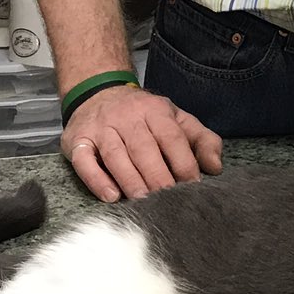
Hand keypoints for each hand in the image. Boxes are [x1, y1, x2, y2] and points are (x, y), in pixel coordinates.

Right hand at [61, 84, 221, 201]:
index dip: (183, 162)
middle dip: (158, 176)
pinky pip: (84, 161)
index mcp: (155, 110)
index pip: (171, 137)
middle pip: (143, 148)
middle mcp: (126, 117)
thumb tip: (215, 167)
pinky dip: (97, 179)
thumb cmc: (143, 115)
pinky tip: (111, 196)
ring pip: (115, 155)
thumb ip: (201, 139)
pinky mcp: (77, 141)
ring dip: (131, 180)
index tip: (192, 186)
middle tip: (168, 200)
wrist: (98, 92)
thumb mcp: (176, 118)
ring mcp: (101, 128)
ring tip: (144, 201)